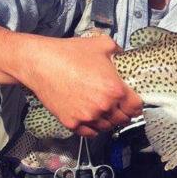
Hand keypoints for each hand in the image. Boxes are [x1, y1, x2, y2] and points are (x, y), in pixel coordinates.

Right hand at [21, 35, 143, 136]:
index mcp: (115, 89)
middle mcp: (103, 106)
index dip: (136, 104)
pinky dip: (93, 128)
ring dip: (109, 121)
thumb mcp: (102, 44)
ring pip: (107, 127)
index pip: (136, 107)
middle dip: (123, 113)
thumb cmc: (69, 53)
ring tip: (104, 111)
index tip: (133, 103)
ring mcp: (87, 117)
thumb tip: (124, 56)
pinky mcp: (72, 123)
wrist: (40, 63)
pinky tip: (92, 118)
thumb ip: (118, 51)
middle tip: (119, 107)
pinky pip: (90, 133)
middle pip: (123, 119)